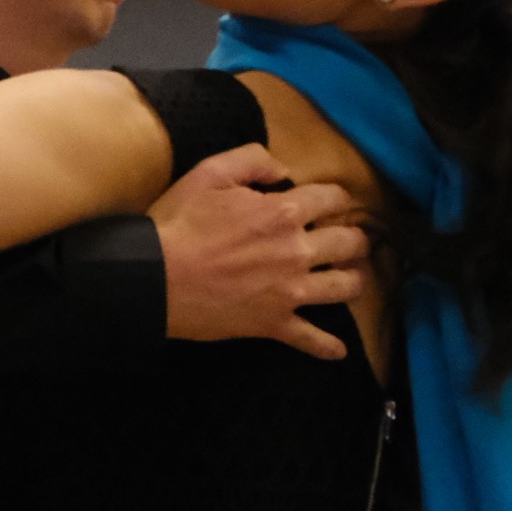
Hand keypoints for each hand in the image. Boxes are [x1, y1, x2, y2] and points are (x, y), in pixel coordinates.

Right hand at [149, 144, 368, 360]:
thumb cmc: (179, 223)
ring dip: (353, 281)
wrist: (156, 279)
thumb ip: (253, 160)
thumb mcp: (210, 173)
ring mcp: (290, 292)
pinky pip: (311, 339)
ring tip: (351, 279)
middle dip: (355, 238)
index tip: (333, 201)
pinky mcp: (274, 324)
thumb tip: (283, 170)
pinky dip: (327, 347)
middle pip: (349, 243)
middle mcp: (298, 252)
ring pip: (344, 288)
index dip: (336, 196)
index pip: (331, 198)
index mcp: (284, 212)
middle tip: (352, 240)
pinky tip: (338, 350)